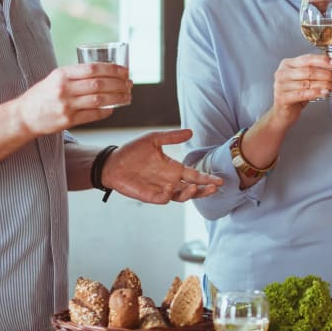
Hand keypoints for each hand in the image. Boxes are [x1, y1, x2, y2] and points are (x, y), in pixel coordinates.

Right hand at [17, 64, 131, 134]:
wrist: (24, 116)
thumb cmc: (42, 95)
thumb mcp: (55, 78)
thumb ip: (76, 75)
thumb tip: (105, 72)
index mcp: (61, 75)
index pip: (92, 69)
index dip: (112, 69)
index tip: (125, 71)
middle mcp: (64, 89)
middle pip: (99, 84)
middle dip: (119, 84)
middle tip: (129, 84)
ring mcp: (66, 105)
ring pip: (99, 100)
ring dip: (117, 98)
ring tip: (127, 96)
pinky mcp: (68, 120)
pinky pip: (93, 115)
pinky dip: (106, 111)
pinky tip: (113, 108)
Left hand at [102, 129, 223, 203]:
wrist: (112, 162)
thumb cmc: (132, 151)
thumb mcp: (153, 139)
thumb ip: (171, 137)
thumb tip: (191, 132)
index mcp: (174, 168)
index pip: (195, 175)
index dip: (207, 178)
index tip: (219, 180)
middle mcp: (170, 180)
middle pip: (192, 189)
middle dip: (204, 190)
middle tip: (214, 187)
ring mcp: (161, 189)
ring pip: (180, 196)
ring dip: (189, 194)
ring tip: (194, 188)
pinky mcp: (149, 195)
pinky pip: (162, 199)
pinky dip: (168, 195)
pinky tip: (170, 188)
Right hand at [270, 54, 331, 123]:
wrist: (282, 113)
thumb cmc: (294, 96)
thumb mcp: (305, 81)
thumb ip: (316, 74)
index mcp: (287, 64)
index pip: (307, 59)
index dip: (323, 61)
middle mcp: (282, 73)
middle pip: (309, 71)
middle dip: (328, 74)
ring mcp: (281, 85)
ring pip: (308, 83)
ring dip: (326, 84)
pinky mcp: (282, 98)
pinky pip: (303, 94)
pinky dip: (316, 93)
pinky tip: (325, 93)